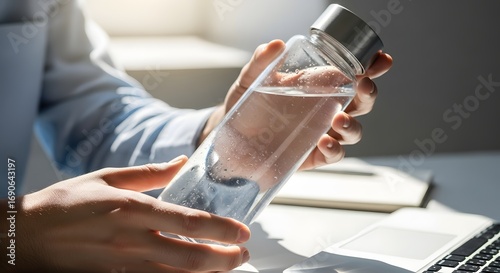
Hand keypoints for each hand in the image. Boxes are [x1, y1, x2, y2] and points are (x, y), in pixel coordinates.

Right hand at [7, 156, 250, 272]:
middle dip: (224, 259)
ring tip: (229, 267)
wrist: (24, 237)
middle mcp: (132, 241)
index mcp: (133, 209)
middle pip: (190, 257)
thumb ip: (150, 173)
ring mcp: (124, 266)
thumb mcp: (107, 177)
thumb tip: (183, 162)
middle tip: (243, 254)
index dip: (221, 229)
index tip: (243, 232)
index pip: (189, 221)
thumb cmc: (65, 203)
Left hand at [200, 40, 392, 169]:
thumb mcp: (250, 81)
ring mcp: (321, 133)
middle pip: (361, 102)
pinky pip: (334, 155)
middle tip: (363, 84)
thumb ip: (261, 62)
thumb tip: (275, 45)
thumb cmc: (246, 109)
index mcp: (317, 87)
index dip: (371, 67)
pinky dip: (334, 150)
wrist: (229, 142)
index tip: (381, 60)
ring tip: (338, 120)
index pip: (351, 74)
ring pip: (353, 131)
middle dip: (369, 92)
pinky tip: (323, 143)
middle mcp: (324, 110)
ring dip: (353, 125)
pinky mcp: (313, 157)